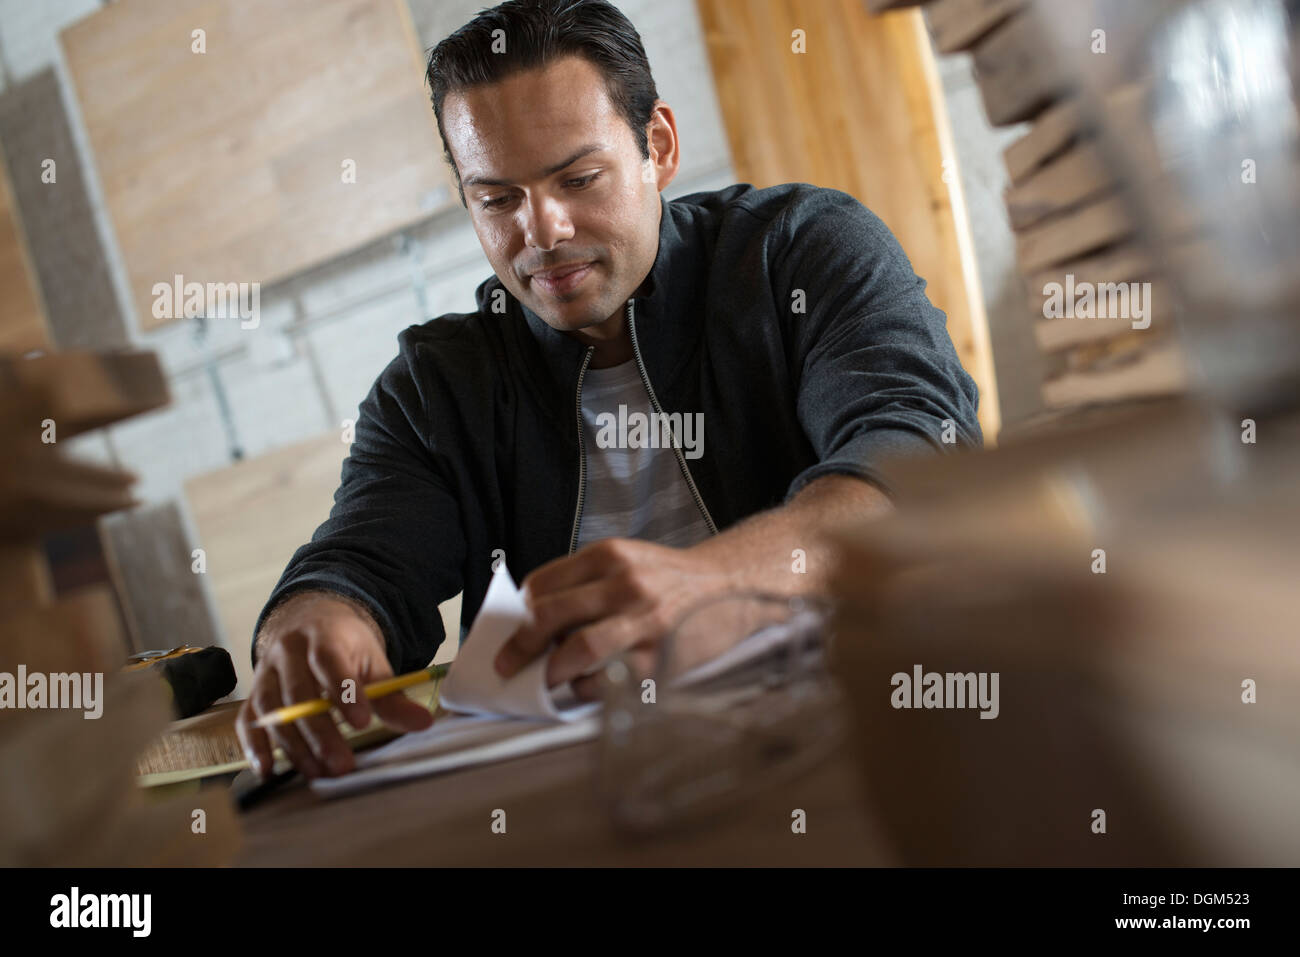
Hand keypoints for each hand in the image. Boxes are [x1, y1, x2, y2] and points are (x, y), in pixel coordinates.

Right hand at [235, 591, 432, 779]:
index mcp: (324, 636)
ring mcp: (266, 672)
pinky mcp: (254, 693)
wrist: (310, 619)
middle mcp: (289, 651)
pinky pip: (247, 720)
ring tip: (316, 772)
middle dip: (320, 733)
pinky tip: (269, 770)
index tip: (361, 722)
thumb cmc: (345, 644)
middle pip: (299, 693)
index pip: (330, 661)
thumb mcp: (372, 661)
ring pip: (272, 710)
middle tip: (341, 763)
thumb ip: (392, 696)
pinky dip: (254, 746)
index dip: (343, 691)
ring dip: (293, 745)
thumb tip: (422, 723)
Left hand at [493, 538, 737, 700]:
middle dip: (520, 646)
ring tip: (544, 679)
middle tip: (507, 663)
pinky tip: (584, 687)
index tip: (513, 630)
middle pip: (550, 616)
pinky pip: (607, 681)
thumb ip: (585, 582)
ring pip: (576, 650)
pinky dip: (585, 689)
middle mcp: (625, 584)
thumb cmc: (671, 579)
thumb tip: (535, 617)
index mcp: (610, 555)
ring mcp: (644, 622)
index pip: (542, 585)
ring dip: (549, 671)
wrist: (732, 585)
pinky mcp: (659, 658)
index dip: (518, 613)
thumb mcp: (627, 560)